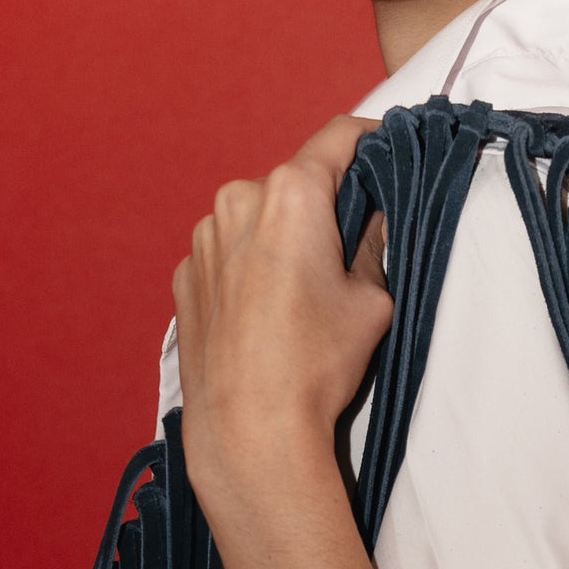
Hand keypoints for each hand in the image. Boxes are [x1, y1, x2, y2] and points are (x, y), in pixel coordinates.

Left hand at [173, 113, 390, 518]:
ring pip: (255, 220)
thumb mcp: (371, 302)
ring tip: (298, 296)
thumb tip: (372, 221)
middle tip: (344, 252)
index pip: (338, 138)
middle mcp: (238, 199)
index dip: (369, 139)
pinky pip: (225, 256)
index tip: (385, 149)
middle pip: (293, 185)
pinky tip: (262, 316)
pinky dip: (247, 270)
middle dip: (321, 208)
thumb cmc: (315, 364)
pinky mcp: (184, 276)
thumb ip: (373, 247)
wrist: (249, 430)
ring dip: (279, 239)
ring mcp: (203, 238)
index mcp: (291, 193)